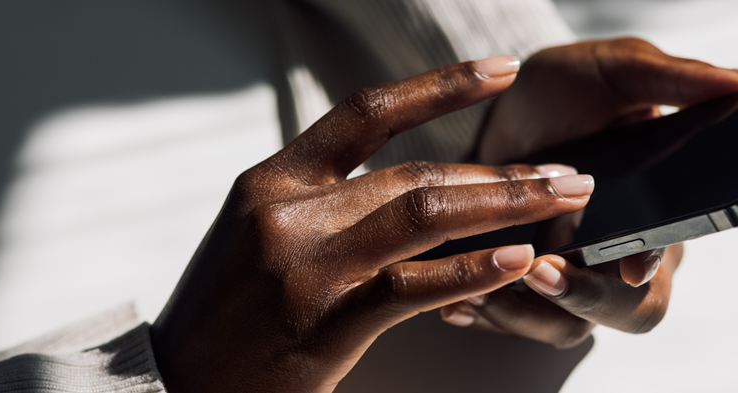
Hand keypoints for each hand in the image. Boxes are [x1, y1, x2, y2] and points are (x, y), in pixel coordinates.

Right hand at [150, 57, 595, 392]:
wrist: (173, 386)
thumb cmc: (225, 313)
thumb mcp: (258, 234)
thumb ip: (323, 202)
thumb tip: (410, 186)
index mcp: (271, 181)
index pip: (367, 114)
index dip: (439, 87)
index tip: (498, 72)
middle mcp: (288, 211)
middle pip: (415, 172)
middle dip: (499, 171)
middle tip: (564, 173)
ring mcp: (307, 265)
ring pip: (424, 215)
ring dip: (502, 204)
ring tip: (561, 201)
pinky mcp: (325, 322)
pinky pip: (412, 286)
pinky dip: (470, 270)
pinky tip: (515, 259)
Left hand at [442, 38, 737, 347]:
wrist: (502, 111)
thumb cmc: (568, 93)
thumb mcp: (619, 69)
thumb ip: (678, 78)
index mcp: (660, 208)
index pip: (671, 255)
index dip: (653, 267)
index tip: (628, 262)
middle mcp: (623, 251)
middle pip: (631, 309)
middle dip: (586, 299)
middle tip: (542, 271)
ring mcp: (576, 274)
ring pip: (570, 327)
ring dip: (527, 313)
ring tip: (484, 288)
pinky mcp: (529, 291)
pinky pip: (520, 324)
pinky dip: (491, 315)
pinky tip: (462, 302)